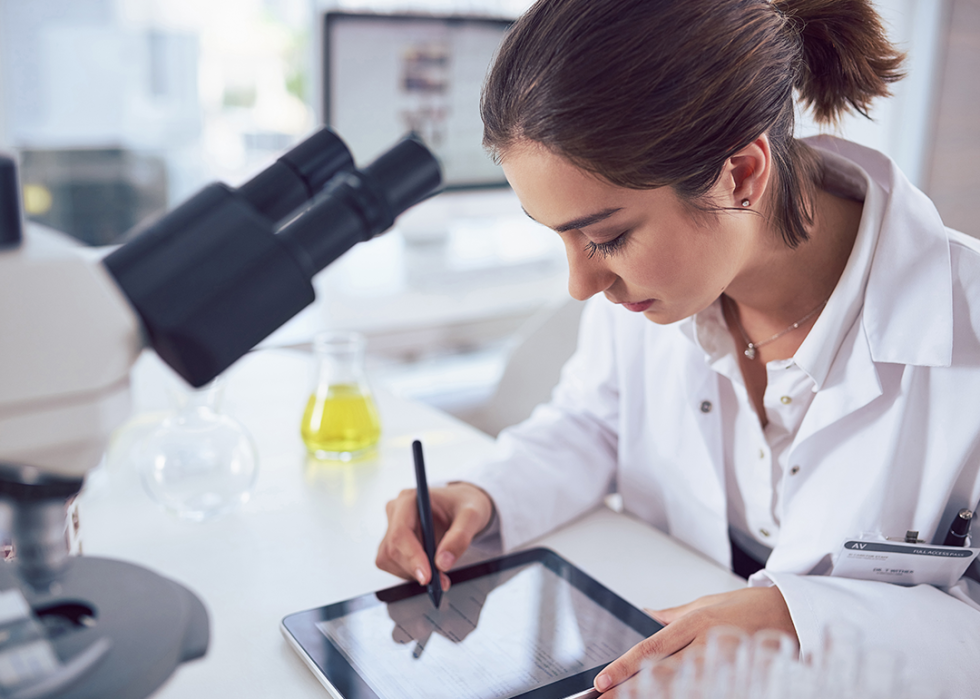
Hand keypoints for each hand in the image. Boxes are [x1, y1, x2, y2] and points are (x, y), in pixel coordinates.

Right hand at [375, 482, 493, 588]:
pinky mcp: (393, 543)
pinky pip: (394, 565)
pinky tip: (429, 569)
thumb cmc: (464, 504)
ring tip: (439, 574)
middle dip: (415, 569)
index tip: (428, 577)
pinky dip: (411, 573)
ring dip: (412, 573)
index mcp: (409, 499)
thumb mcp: (471, 516)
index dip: (412, 557)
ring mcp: (392, 527)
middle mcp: (396, 512)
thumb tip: (442, 563)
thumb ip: (460, 537)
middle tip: (441, 582)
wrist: (462, 505)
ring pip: (389, 560)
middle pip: (393, 549)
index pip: (400, 532)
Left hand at [594, 586, 796, 692]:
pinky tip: (669, 698)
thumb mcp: (707, 601)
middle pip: (661, 672)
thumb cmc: (751, 606)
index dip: (625, 666)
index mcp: (695, 622)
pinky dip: (687, 695)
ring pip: (682, 686)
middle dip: (631, 688)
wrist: (793, 613)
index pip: (651, 647)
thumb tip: (648, 613)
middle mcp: (706, 644)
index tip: (604, 680)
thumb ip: (674, 614)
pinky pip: (707, 691)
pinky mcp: (739, 678)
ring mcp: (723, 663)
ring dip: (655, 696)